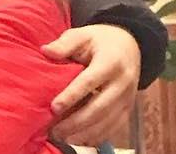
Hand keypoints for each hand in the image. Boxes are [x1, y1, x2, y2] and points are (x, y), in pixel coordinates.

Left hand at [43, 24, 139, 145]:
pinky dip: (97, 136)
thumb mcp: (82, 34)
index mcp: (111, 62)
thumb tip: (45, 51)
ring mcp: (128, 98)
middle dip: (76, 121)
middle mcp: (123, 83)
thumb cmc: (99, 40)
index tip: (54, 107)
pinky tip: (79, 140)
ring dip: (85, 132)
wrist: (130, 45)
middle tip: (55, 130)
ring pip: (108, 121)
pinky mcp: (128, 108)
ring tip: (63, 138)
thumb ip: (65, 44)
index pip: (89, 82)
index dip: (72, 96)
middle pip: (100, 107)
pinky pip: (114, 126)